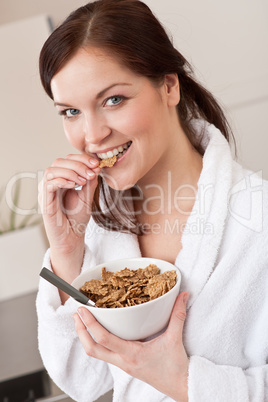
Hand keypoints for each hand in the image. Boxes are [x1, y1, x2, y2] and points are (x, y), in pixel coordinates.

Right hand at [39, 154, 99, 285]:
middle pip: (59, 161)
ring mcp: (46, 192)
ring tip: (83, 180)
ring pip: (52, 169)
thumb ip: (90, 182)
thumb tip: (96, 166)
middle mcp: (51, 183)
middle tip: (92, 172)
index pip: (67, 160)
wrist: (72, 238)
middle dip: (78, 164)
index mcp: (61, 180)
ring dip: (70, 171)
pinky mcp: (44, 201)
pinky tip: (74, 185)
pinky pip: (48, 184)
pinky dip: (61, 180)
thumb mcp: (87, 197)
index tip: (96, 164)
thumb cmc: (77, 219)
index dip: (81, 159)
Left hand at [73, 292, 188, 401]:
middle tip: (76, 314)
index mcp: (132, 353)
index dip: (90, 324)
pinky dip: (96, 342)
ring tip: (82, 321)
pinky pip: (105, 354)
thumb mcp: (175, 338)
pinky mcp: (125, 366)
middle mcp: (123, 360)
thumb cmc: (176, 367)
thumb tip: (182, 295)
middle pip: (92, 349)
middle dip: (81, 331)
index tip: (82, 309)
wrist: (180, 387)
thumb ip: (178, 314)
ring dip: (86, 337)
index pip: (104, 339)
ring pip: (96, 353)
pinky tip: (99, 332)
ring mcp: (123, 365)